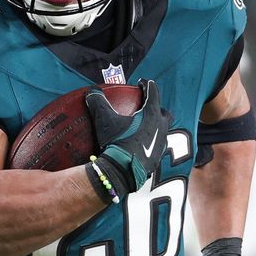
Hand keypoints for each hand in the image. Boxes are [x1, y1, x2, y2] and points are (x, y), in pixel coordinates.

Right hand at [85, 79, 170, 197]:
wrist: (122, 172)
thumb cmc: (116, 142)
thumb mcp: (104, 120)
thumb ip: (98, 103)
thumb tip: (91, 91)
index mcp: (151, 113)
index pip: (152, 92)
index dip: (146, 85)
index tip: (141, 83)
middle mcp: (161, 126)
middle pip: (164, 112)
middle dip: (157, 107)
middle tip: (147, 107)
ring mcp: (162, 143)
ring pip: (163, 130)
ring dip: (156, 126)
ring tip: (145, 127)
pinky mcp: (158, 158)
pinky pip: (158, 146)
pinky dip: (152, 142)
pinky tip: (142, 145)